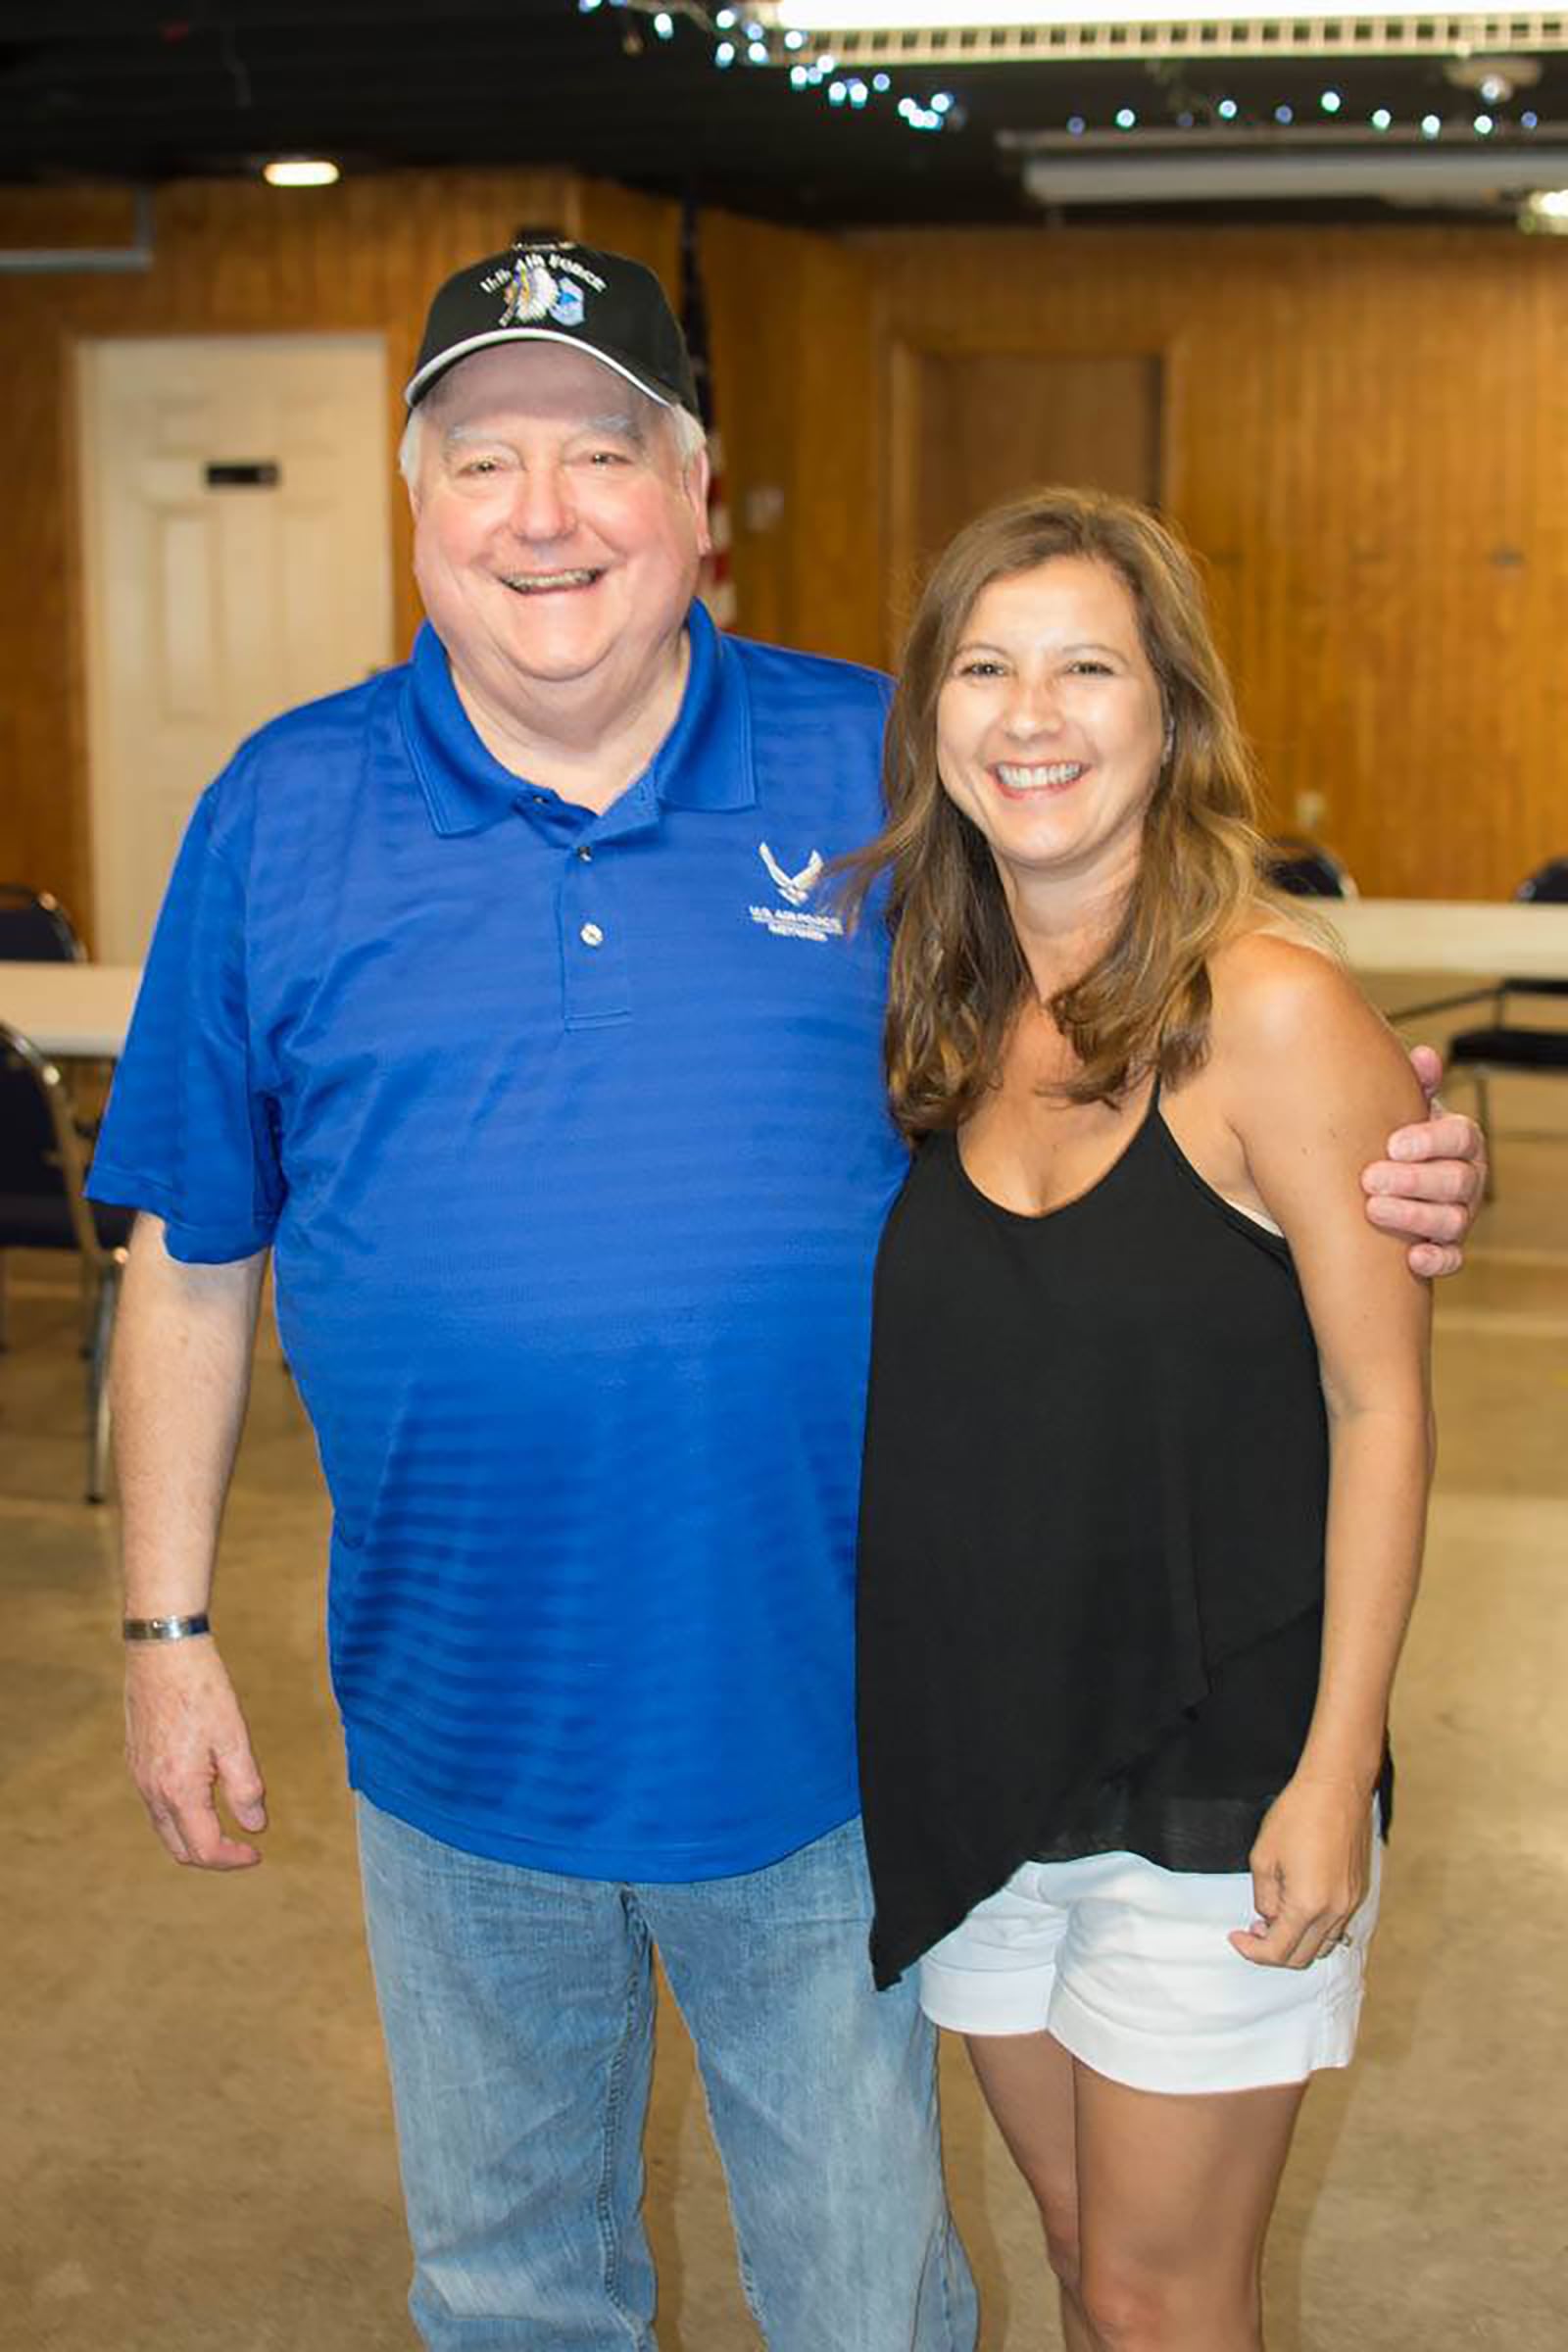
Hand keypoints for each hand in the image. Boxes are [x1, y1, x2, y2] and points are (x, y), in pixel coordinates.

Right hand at [124, 1639, 267, 1868]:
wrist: (163, 1652)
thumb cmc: (201, 1689)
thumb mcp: (234, 1738)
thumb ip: (245, 1787)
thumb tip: (254, 1824)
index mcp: (179, 1790)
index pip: (204, 1848)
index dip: (232, 1859)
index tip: (256, 1852)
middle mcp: (152, 1791)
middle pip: (179, 1848)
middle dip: (212, 1856)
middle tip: (243, 1848)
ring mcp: (140, 1777)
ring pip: (165, 1829)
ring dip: (195, 1837)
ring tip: (226, 1826)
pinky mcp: (136, 1762)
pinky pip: (156, 1806)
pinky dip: (180, 1816)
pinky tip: (203, 1799)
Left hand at [1230, 1776, 1371, 1968]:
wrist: (1337, 1786)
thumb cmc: (1299, 1813)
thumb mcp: (1263, 1856)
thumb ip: (1264, 1896)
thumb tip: (1268, 1918)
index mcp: (1308, 1905)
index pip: (1278, 1951)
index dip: (1252, 1951)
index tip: (1237, 1938)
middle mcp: (1335, 1911)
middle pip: (1303, 1957)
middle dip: (1273, 1951)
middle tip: (1252, 1932)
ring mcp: (1351, 1902)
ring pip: (1322, 1945)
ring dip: (1296, 1941)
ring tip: (1274, 1919)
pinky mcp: (1358, 1891)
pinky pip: (1336, 1926)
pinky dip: (1315, 1928)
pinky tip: (1298, 1907)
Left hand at [1361, 1043, 1484, 1277]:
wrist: (1380, 1175)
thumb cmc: (1392, 1136)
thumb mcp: (1401, 1106)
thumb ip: (1414, 1084)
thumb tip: (1424, 1057)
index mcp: (1460, 1140)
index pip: (1461, 1137)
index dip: (1430, 1141)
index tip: (1392, 1144)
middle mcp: (1467, 1178)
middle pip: (1457, 1181)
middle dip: (1414, 1181)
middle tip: (1370, 1178)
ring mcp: (1459, 1214)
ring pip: (1452, 1221)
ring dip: (1413, 1217)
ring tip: (1373, 1209)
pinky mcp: (1447, 1246)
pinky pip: (1451, 1259)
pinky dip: (1436, 1261)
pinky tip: (1412, 1259)